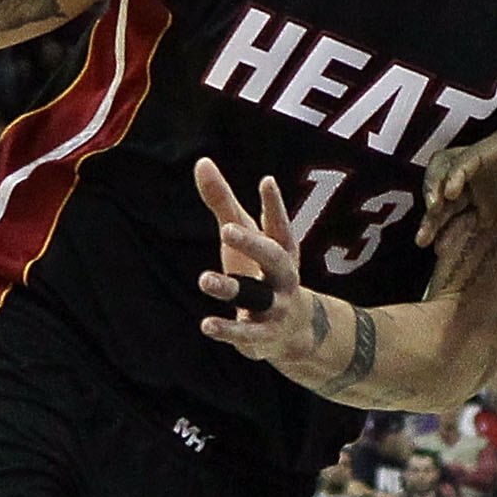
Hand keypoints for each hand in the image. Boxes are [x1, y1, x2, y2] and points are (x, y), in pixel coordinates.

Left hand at [193, 157, 323, 372]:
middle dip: (253, 244)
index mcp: (282, 248)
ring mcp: (277, 306)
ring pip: (257, 297)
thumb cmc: (262, 270)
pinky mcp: (264, 334)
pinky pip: (247, 333)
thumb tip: (201, 161)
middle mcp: (284, 276)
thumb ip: (223, 202)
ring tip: (204, 279)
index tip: (266, 181)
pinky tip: (206, 324)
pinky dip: (227, 329)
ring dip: (231, 288)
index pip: (279, 225)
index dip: (274, 205)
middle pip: (274, 258)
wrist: (295, 330)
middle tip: (227, 229)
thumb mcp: (245, 236)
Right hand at [419, 129, 496, 244]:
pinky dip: (445, 231)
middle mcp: (485, 163)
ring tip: (423, 240)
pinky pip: (456, 219)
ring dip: (433, 216)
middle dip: (435, 188)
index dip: (457, 173)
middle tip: (433, 211)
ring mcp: (481, 186)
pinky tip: (437, 247)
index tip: (449, 194)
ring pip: (446, 197)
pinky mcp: (483, 209)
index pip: (470, 155)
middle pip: (446, 168)